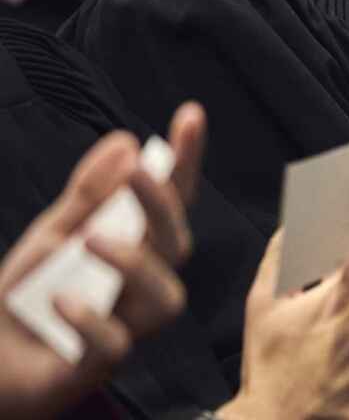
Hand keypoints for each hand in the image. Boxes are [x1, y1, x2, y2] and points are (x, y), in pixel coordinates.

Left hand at [0, 102, 205, 419]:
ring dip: (134, 262)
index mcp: (133, 250)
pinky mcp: (96, 364)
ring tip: (90, 242)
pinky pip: (115, 344)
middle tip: (138, 173)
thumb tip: (126, 142)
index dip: (184, 162)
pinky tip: (60, 300)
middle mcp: (139, 287)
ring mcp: (124, 326)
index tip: (189, 116)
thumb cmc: (26, 299)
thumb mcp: (51, 235)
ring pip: (166, 297)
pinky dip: (89, 318)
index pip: (169, 203)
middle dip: (163, 205)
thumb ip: (88, 195)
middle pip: (177, 245)